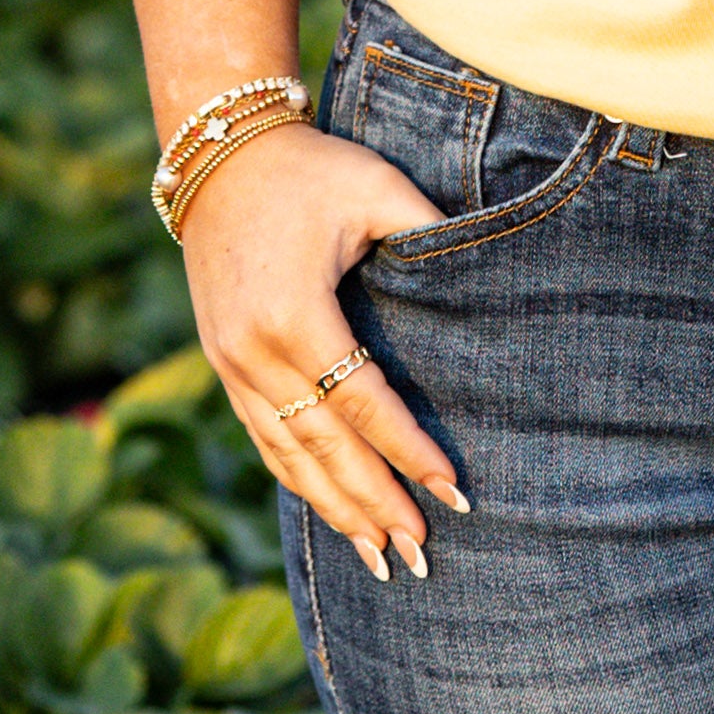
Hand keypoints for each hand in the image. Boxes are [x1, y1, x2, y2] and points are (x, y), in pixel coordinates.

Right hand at [179, 124, 462, 580]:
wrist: (218, 156)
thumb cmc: (310, 169)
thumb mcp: (375, 187)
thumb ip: (428, 230)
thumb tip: (494, 271)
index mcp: (294, 313)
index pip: (362, 402)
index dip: (408, 451)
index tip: (453, 490)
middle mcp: (253, 351)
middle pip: (323, 447)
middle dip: (375, 503)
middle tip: (421, 554)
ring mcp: (230, 363)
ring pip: (287, 455)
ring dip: (334, 508)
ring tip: (379, 556)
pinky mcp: (222, 364)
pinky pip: (264, 438)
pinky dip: (297, 480)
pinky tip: (330, 513)